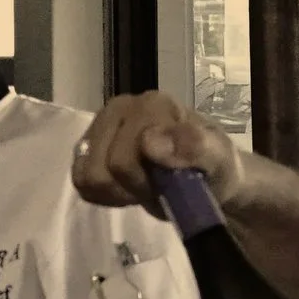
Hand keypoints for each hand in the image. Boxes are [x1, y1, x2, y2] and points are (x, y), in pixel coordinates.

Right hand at [72, 91, 243, 217]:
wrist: (209, 177)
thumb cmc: (215, 169)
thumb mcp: (219, 161)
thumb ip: (193, 147)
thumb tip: (149, 141)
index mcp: (152, 105)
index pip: (123, 161)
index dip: (145, 183)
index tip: (172, 182)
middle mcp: (120, 108)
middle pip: (101, 170)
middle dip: (132, 187)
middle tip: (160, 185)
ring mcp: (102, 126)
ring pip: (87, 176)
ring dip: (118, 192)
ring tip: (144, 185)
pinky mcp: (90, 145)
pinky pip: (80, 180)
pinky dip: (104, 193)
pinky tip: (128, 187)